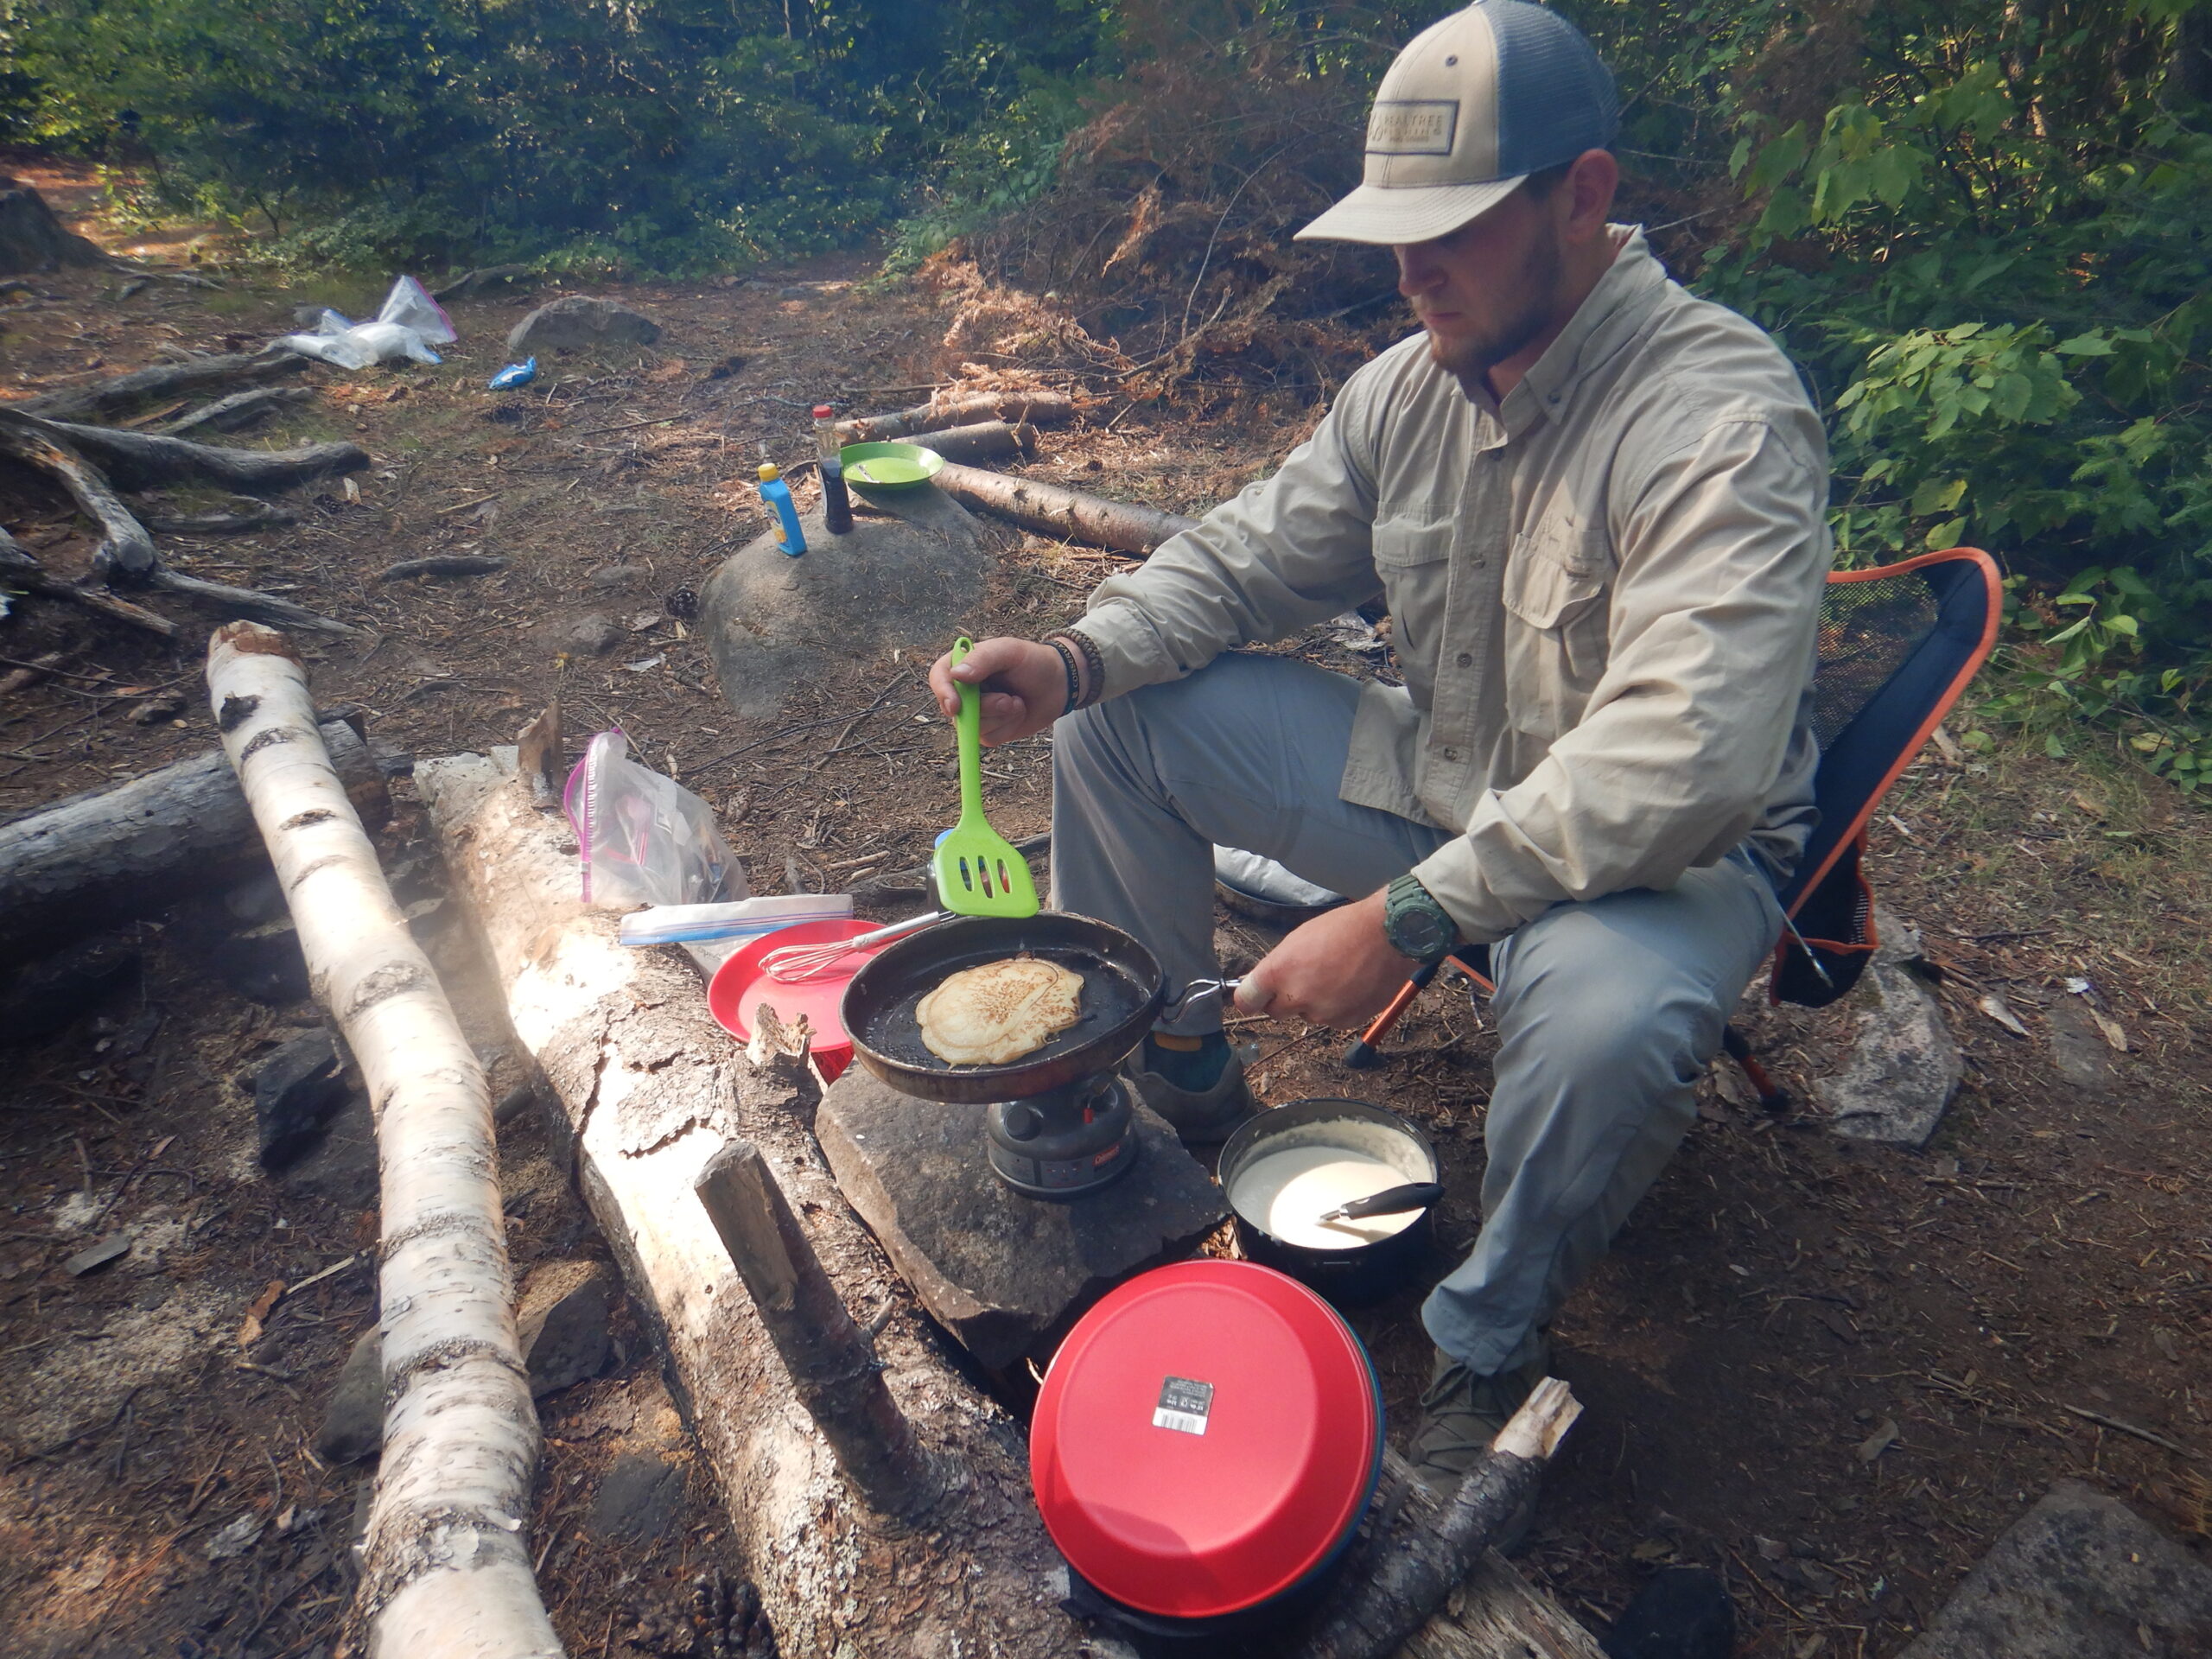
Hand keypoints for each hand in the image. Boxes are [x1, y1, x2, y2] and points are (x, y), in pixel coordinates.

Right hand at [928, 636, 1068, 745]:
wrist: (1059, 684)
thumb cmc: (1033, 661)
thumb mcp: (1009, 651)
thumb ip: (984, 659)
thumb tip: (956, 675)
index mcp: (963, 665)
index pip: (939, 678)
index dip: (943, 693)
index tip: (956, 705)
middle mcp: (964, 690)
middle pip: (955, 709)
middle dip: (986, 708)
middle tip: (1009, 698)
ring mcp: (976, 712)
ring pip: (973, 727)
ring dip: (1000, 717)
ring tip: (1017, 701)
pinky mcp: (990, 730)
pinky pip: (989, 738)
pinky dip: (1007, 728)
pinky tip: (1018, 713)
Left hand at [1234, 890, 1421, 1028]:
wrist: (1389, 935)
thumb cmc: (1345, 928)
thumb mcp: (1299, 939)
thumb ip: (1279, 966)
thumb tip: (1262, 984)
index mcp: (1279, 972)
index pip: (1246, 1001)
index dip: (1250, 998)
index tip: (1255, 996)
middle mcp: (1297, 997)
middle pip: (1276, 1012)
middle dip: (1285, 999)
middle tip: (1305, 978)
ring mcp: (1323, 1013)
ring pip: (1308, 1015)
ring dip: (1316, 1002)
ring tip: (1338, 975)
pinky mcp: (1346, 1022)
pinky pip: (1333, 1019)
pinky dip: (1339, 1007)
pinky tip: (1353, 984)